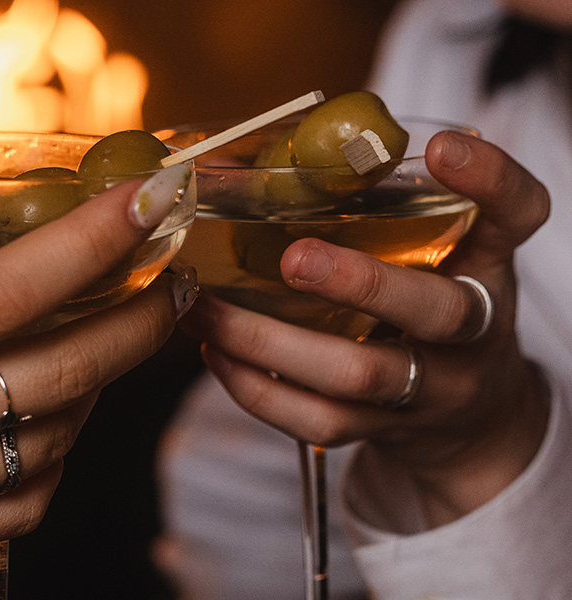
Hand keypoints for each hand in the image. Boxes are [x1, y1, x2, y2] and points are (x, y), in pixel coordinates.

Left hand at [179, 131, 549, 527]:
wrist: (471, 418)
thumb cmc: (431, 307)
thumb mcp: (432, 253)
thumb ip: (375, 208)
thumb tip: (244, 168)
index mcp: (486, 266)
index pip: (517, 215)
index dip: (489, 181)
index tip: (441, 149)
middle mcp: (471, 332)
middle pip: (436, 311)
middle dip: (361, 282)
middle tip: (294, 258)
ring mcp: (430, 389)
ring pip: (359, 374)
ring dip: (270, 341)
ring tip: (205, 309)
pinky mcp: (384, 429)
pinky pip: (321, 421)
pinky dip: (258, 390)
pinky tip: (217, 352)